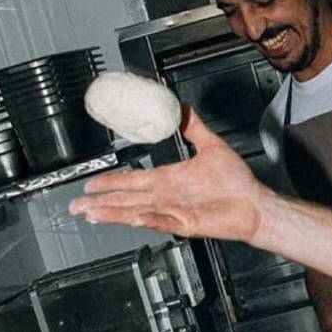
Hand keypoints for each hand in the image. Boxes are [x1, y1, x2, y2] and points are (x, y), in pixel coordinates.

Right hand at [68, 110, 262, 242]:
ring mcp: (175, 211)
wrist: (254, 202)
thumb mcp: (210, 145)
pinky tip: (133, 218)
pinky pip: (164, 222)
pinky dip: (149, 220)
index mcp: (169, 179)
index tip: (90, 184)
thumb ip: (194, 127)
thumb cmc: (236, 182)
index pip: (132, 180)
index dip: (110, 182)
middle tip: (77, 205)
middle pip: (126, 200)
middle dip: (100, 202)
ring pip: (137, 213)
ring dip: (114, 213)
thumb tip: (184, 108)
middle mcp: (167, 197)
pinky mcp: (187, 223)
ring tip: (93, 214)